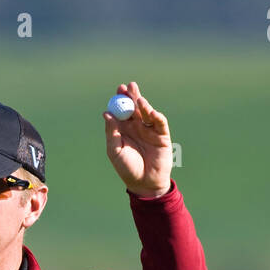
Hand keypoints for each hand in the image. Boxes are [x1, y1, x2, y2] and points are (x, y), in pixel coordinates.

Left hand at [103, 80, 172, 196]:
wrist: (144, 184)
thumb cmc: (127, 169)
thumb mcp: (115, 151)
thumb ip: (111, 133)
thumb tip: (107, 114)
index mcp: (124, 129)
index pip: (122, 110)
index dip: (121, 99)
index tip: (119, 90)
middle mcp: (137, 127)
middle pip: (135, 107)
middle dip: (133, 96)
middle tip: (130, 86)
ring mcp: (150, 130)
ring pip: (147, 112)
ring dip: (144, 105)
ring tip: (139, 101)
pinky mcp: (162, 136)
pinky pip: (160, 123)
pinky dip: (157, 116)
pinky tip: (152, 113)